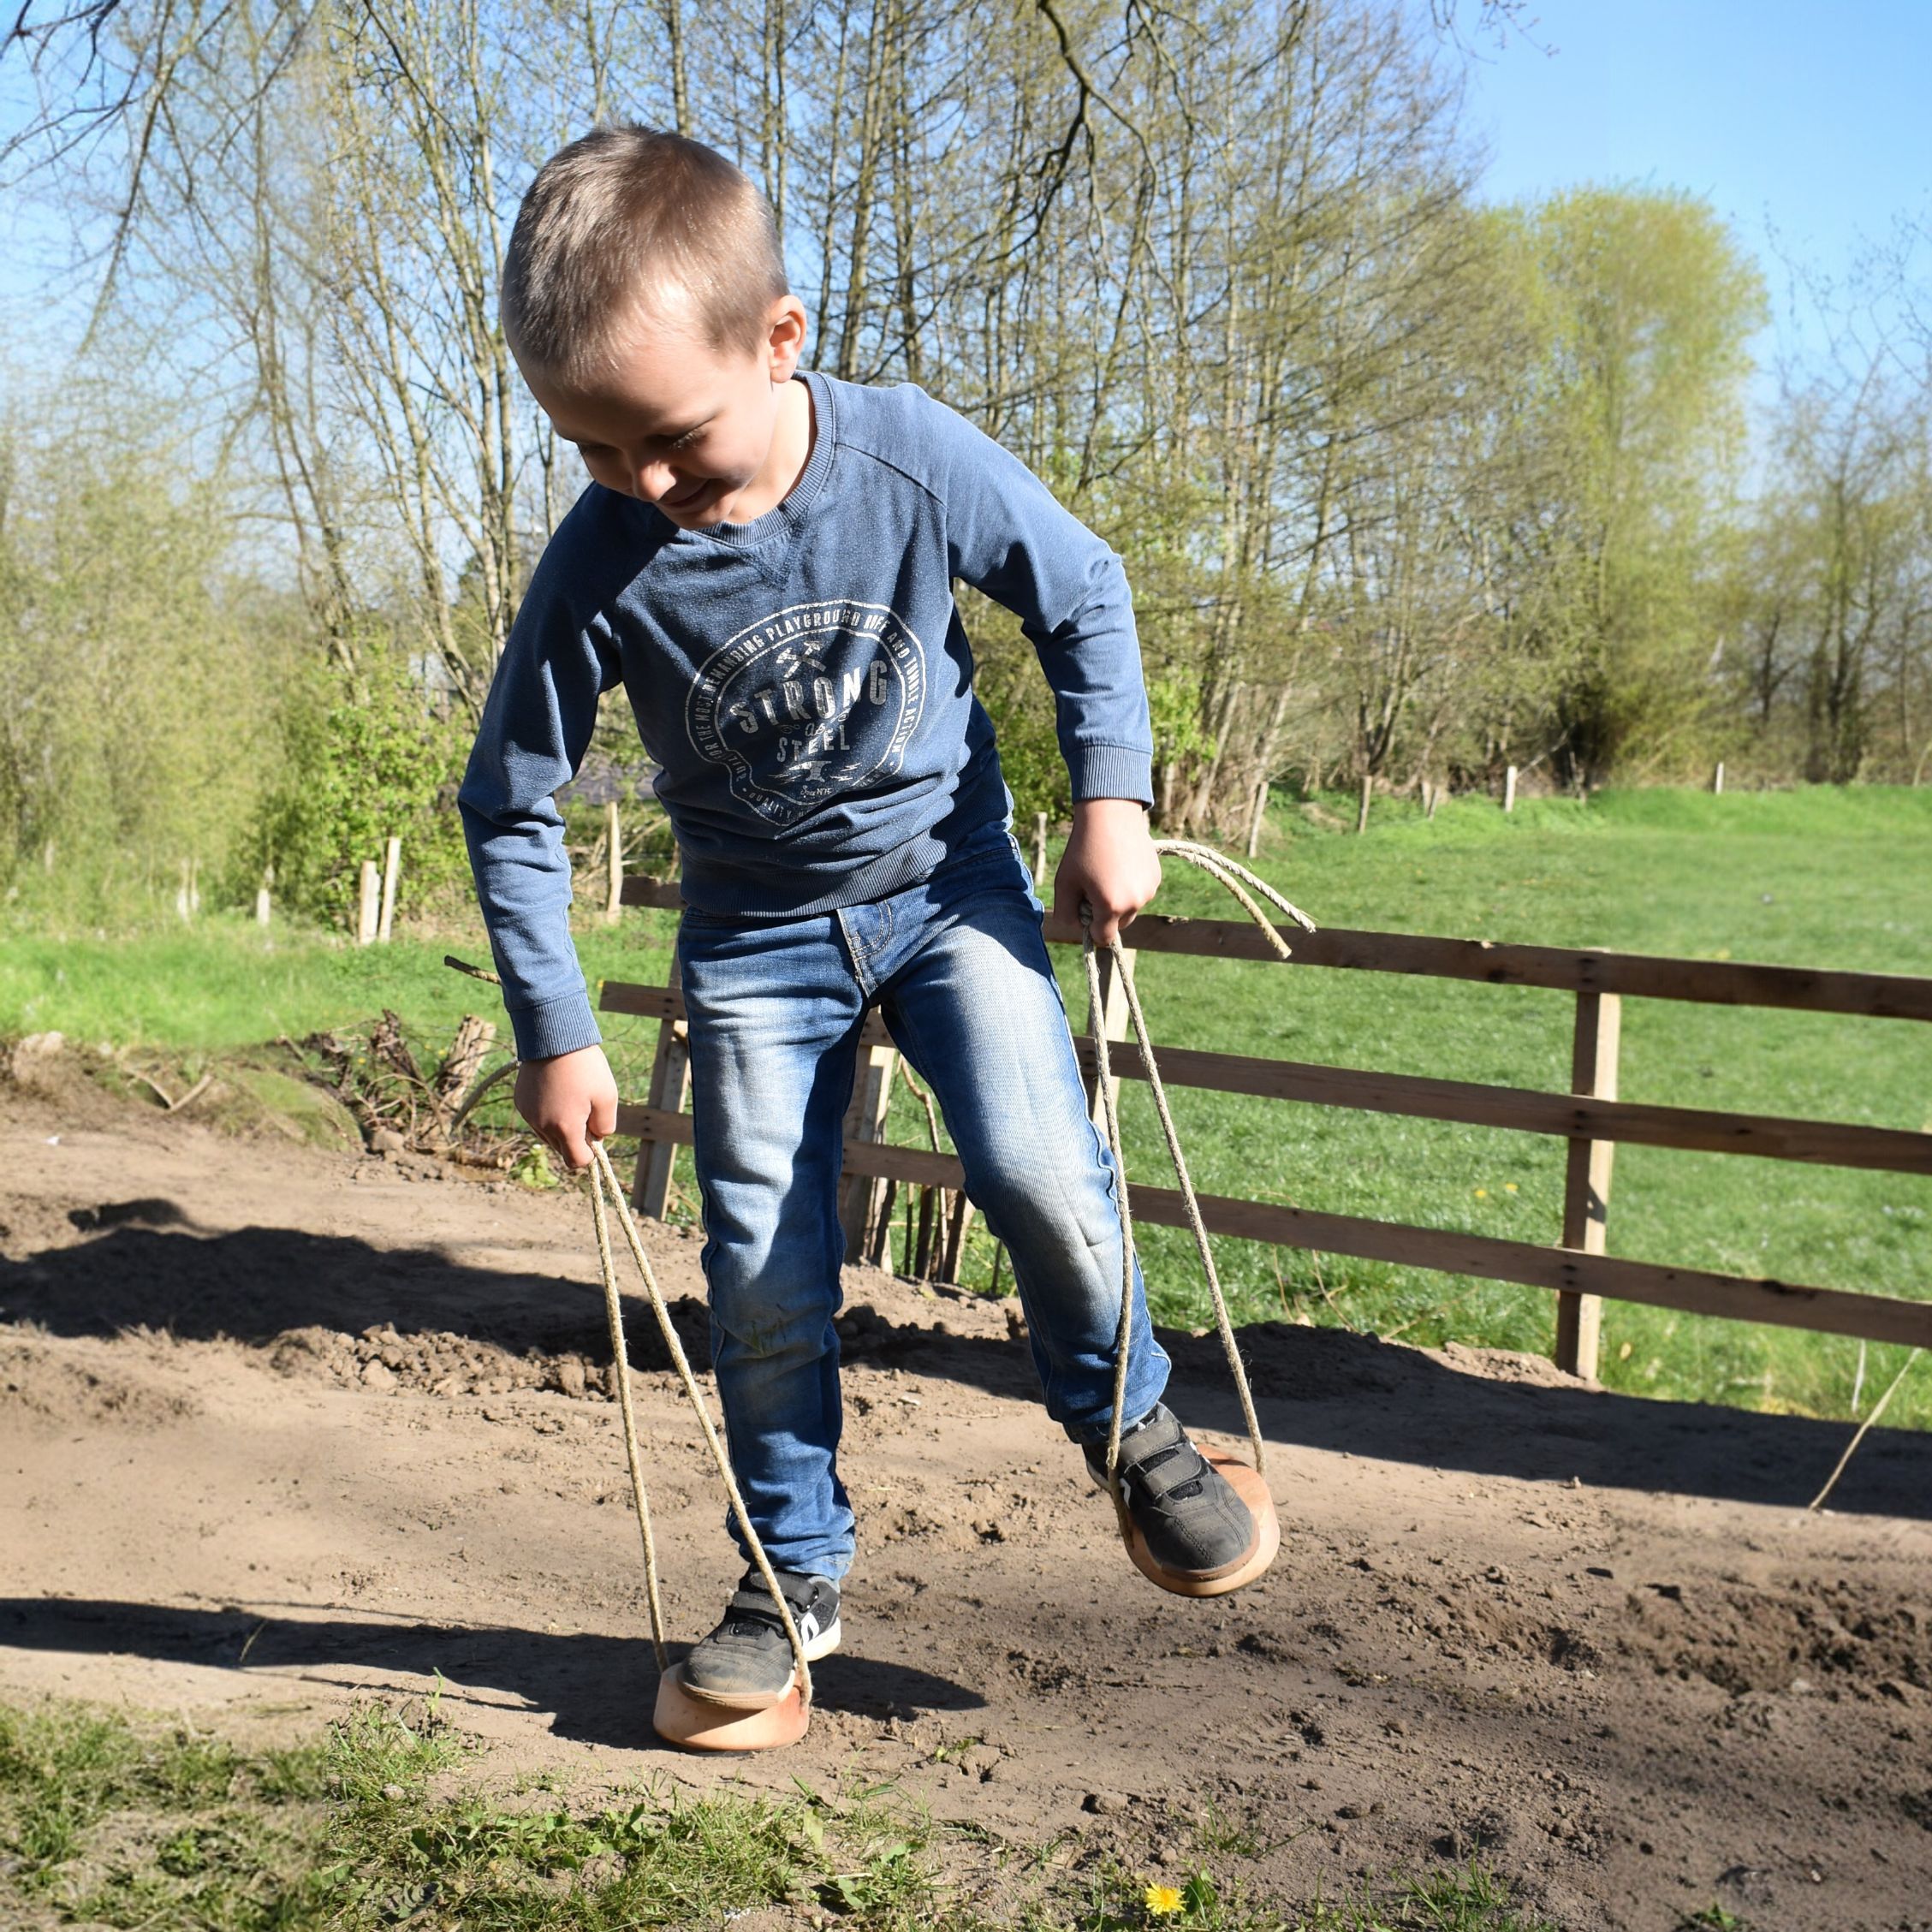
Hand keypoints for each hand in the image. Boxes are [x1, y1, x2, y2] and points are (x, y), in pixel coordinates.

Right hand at [514, 1043, 618, 1171]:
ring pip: (548, 1135)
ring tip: (571, 1098)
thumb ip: (605, 1125)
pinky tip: (556, 1090)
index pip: (576, 1161)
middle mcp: (542, 1125)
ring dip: (561, 1126)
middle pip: (562, 1149)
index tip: (595, 1131)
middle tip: (586, 1110)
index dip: (589, 1153)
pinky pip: (537, 1118)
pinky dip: (547, 1113)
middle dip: (575, 1138)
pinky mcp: (520, 1102)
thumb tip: (597, 1138)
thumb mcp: (608, 1095)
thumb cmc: (585, 1066)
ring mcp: (528, 1114)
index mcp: (564, 1128)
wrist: (553, 1035)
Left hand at [1047, 797, 1160, 947]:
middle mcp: (1135, 902)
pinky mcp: (1156, 877)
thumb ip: (1065, 914)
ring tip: (1107, 871)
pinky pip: (1141, 892)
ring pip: (1131, 907)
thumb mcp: (1064, 883)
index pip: (1103, 937)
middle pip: (1118, 924)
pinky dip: (1131, 885)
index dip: (1090, 928)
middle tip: (1093, 886)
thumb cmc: (1082, 848)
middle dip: (1106, 914)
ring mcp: (1149, 889)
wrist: (1110, 813)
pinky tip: (1120, 863)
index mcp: (1111, 906)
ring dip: (1119, 899)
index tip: (1083, 909)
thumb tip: (1076, 928)